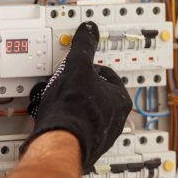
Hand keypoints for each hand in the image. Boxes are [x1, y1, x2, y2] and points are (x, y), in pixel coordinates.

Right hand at [22, 21, 131, 170]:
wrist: (59, 141)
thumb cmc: (73, 109)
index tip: (80, 67)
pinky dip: (68, 121)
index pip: (109, 76)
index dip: (91, 68)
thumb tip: (89, 30)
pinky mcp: (86, 147)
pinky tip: (57, 117)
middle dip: (81, 88)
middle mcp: (116, 120)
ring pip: (88, 113)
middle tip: (67, 83)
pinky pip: (78, 128)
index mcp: (121, 100)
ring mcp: (101, 136)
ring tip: (59, 100)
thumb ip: (84, 46)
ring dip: (74, 105)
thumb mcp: (77, 66)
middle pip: (98, 95)